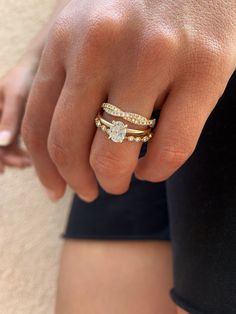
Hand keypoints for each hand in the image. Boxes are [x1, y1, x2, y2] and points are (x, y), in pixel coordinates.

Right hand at [0, 57, 36, 171]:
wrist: (38, 67)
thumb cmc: (27, 78)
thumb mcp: (17, 97)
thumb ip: (9, 119)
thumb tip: (1, 144)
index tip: (3, 170)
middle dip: (6, 158)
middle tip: (25, 164)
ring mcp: (0, 121)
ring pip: (2, 146)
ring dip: (13, 157)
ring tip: (30, 162)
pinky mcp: (11, 123)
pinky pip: (10, 143)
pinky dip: (18, 152)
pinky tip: (29, 158)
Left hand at [22, 0, 235, 200]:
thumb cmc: (134, 8)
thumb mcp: (87, 30)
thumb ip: (67, 78)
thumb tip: (60, 146)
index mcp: (66, 38)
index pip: (38, 124)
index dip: (45, 169)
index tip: (57, 189)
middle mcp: (102, 46)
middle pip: (70, 145)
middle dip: (80, 182)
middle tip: (92, 190)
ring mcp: (154, 56)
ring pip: (115, 153)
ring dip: (115, 180)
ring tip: (121, 179)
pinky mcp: (204, 67)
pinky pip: (170, 148)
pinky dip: (157, 171)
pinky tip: (152, 168)